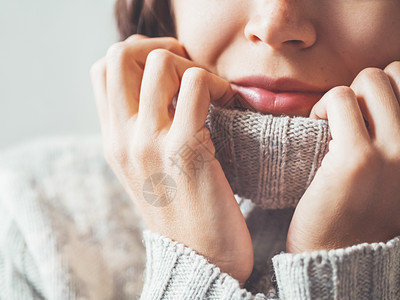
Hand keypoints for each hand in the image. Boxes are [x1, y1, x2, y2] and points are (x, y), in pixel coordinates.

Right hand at [89, 34, 252, 285]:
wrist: (200, 259)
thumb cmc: (182, 211)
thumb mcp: (147, 170)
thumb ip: (142, 130)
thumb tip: (164, 88)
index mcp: (112, 140)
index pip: (102, 70)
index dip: (136, 56)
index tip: (167, 71)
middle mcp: (122, 138)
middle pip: (120, 54)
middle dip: (159, 47)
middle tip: (188, 68)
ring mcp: (150, 143)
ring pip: (160, 62)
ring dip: (193, 65)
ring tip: (211, 90)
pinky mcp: (186, 150)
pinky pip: (197, 86)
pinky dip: (217, 84)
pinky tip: (229, 103)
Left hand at [286, 61, 399, 252]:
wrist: (340, 256)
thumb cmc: (364, 214)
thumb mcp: (397, 174)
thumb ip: (396, 138)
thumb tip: (382, 97)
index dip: (387, 90)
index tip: (368, 113)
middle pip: (394, 73)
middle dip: (364, 89)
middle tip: (349, 117)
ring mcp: (395, 151)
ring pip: (368, 80)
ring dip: (343, 97)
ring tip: (332, 124)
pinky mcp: (357, 158)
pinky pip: (338, 98)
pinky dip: (322, 107)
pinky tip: (317, 129)